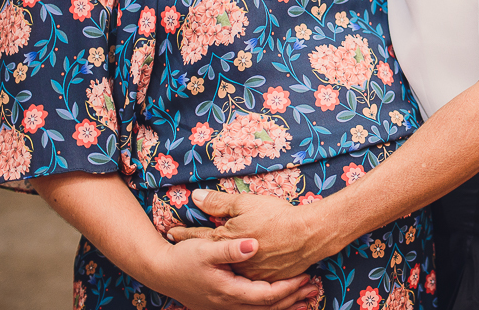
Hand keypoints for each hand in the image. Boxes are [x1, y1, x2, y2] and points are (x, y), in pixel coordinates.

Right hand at [154, 236, 318, 309]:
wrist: (159, 271)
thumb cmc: (182, 257)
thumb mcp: (206, 248)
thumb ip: (231, 248)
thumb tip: (254, 244)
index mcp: (228, 291)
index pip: (266, 295)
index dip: (288, 288)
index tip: (306, 277)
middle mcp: (228, 304)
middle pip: (268, 308)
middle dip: (292, 299)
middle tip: (314, 290)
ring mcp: (224, 307)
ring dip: (284, 306)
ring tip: (306, 300)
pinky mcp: (222, 305)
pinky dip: (269, 307)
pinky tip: (280, 303)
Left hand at [168, 190, 322, 281]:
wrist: (308, 234)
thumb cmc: (277, 216)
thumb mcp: (245, 203)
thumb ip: (218, 202)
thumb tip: (195, 197)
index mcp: (226, 242)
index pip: (198, 237)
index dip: (184, 233)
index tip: (171, 233)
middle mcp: (233, 263)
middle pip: (210, 258)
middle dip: (195, 255)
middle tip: (182, 255)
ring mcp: (249, 274)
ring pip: (227, 272)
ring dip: (217, 267)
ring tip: (206, 268)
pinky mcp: (266, 279)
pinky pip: (247, 281)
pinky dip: (238, 277)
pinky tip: (236, 277)